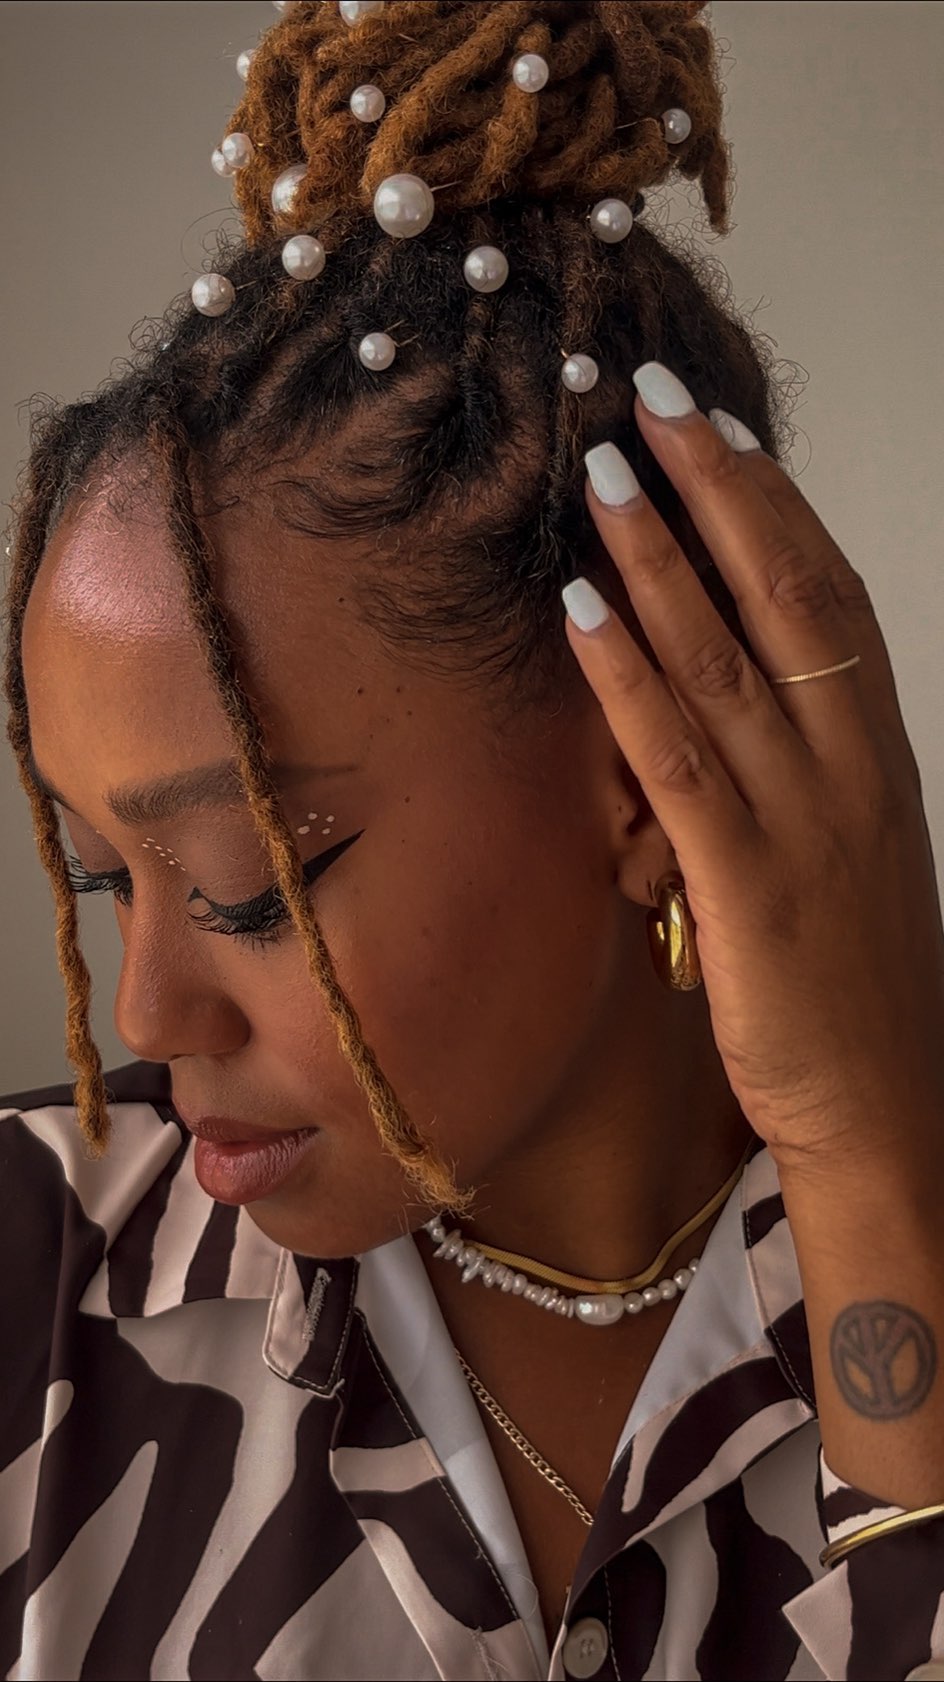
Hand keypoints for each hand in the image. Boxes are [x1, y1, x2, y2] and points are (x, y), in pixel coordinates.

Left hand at [563, 362, 943, 1173]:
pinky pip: (680, 759)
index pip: (826, 597)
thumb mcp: (843, 850)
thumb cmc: (855, 980)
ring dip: (659, 558)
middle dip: (717, 489)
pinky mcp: (747, 884)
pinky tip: (579, 611)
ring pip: (727, 659)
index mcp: (873, 751)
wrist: (888, 1104)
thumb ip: (796, 767)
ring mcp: (802, 819)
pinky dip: (628, 676)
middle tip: (652, 398)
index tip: (718, 428)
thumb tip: (728, 694)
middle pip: (784, 595)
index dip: (771, 504)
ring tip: (605, 473)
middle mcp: (847, 764)